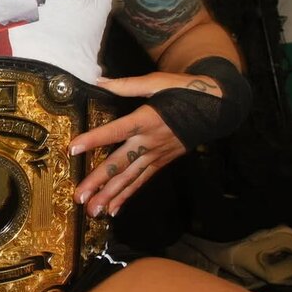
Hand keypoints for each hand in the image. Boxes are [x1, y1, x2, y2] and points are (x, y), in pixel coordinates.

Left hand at [69, 71, 222, 216]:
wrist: (217, 108)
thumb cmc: (185, 91)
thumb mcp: (158, 81)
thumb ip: (127, 84)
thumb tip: (98, 80)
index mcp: (147, 119)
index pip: (115, 131)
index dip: (94, 139)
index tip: (73, 148)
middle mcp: (150, 142)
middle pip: (120, 164)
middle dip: (98, 181)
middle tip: (79, 197)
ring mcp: (156, 155)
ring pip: (130, 178)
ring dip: (110, 196)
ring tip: (92, 211)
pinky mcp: (161, 162)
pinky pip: (142, 181)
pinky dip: (127, 196)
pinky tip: (113, 210)